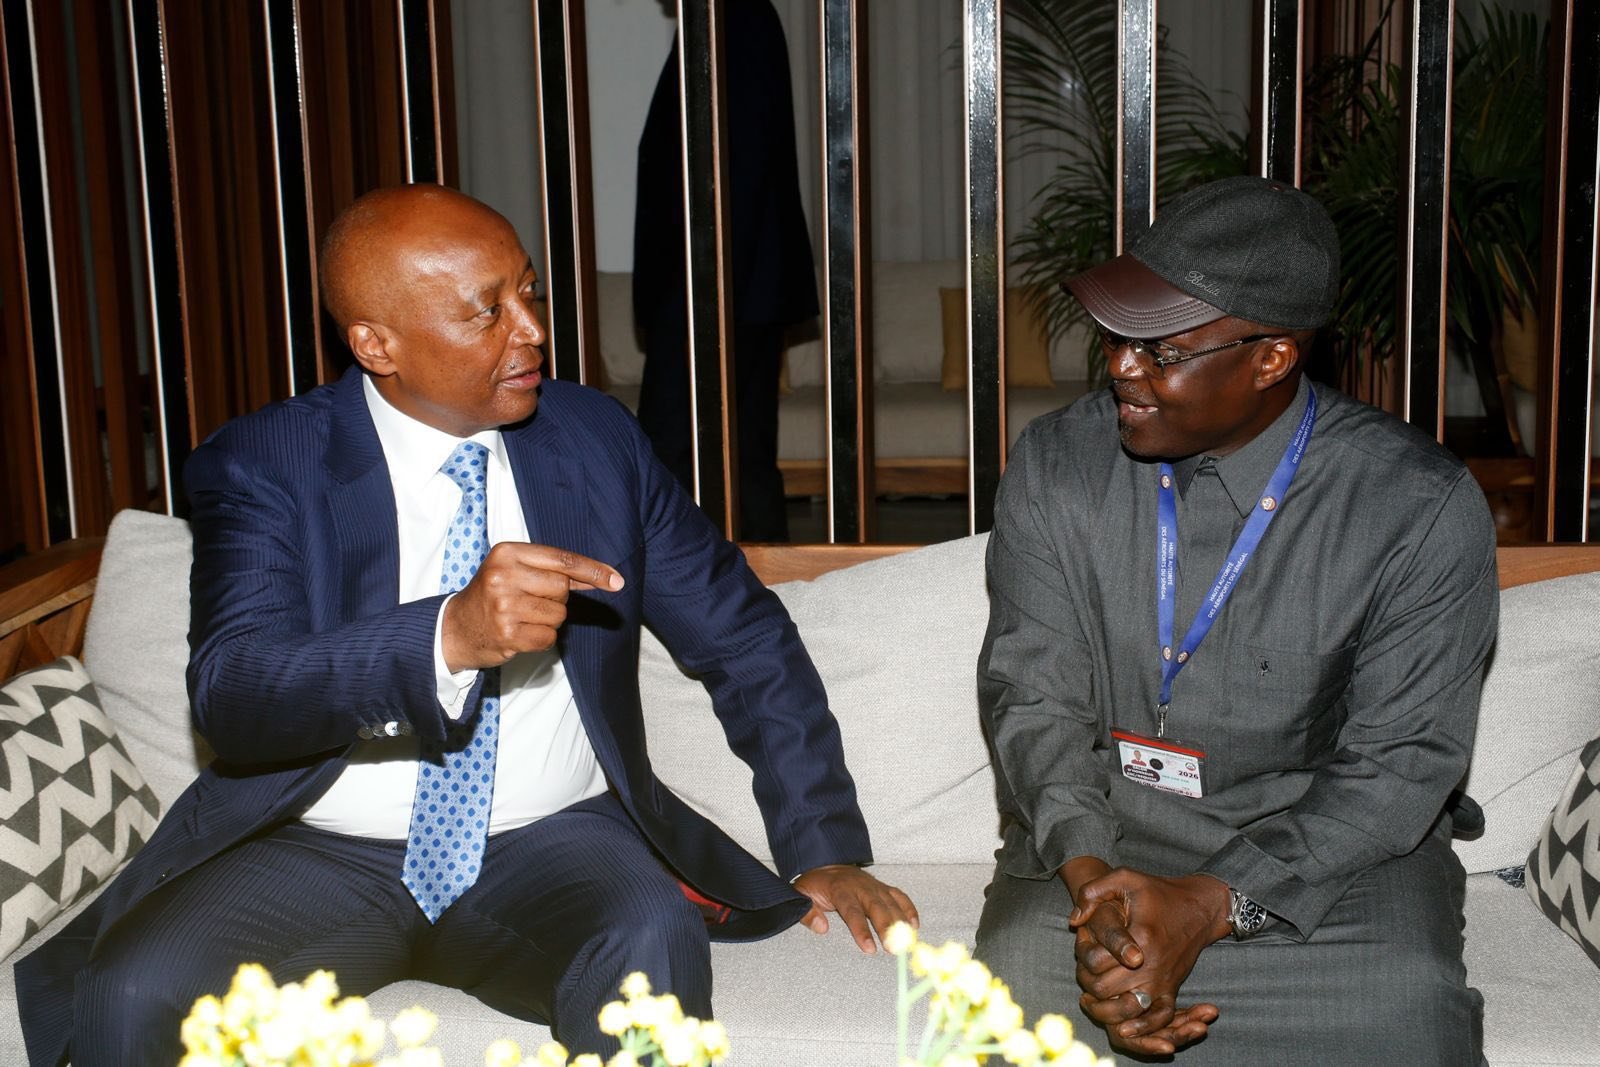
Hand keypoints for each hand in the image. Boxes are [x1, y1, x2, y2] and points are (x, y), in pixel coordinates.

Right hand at [442, 543, 623, 670]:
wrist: (455, 628)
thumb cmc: (492, 596)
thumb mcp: (515, 571)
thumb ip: (555, 572)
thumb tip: (604, 577)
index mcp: (507, 553)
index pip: (562, 560)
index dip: (593, 570)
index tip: (617, 580)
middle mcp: (503, 576)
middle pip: (562, 589)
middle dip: (556, 600)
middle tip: (530, 602)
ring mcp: (504, 606)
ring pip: (558, 616)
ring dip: (549, 621)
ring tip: (522, 618)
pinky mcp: (507, 634)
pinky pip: (548, 637)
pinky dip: (541, 639)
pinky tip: (521, 634)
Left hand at [792, 865, 918, 953]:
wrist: (826, 863)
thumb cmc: (815, 885)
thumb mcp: (801, 895)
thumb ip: (807, 912)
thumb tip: (822, 928)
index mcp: (840, 889)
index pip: (852, 911)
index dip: (861, 930)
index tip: (870, 949)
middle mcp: (861, 886)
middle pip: (877, 907)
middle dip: (887, 928)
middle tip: (894, 949)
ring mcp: (874, 885)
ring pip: (891, 902)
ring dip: (900, 922)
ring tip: (907, 943)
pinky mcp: (883, 887)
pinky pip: (899, 896)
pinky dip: (909, 909)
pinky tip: (914, 926)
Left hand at [1061, 859, 1230, 1054]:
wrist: (1199, 909)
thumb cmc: (1158, 892)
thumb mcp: (1125, 878)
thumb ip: (1092, 892)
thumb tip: (1074, 921)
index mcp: (1139, 937)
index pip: (1096, 962)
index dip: (1081, 952)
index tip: (1082, 938)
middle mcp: (1151, 965)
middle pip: (1103, 989)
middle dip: (1086, 980)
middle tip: (1082, 967)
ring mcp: (1162, 982)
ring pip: (1122, 1011)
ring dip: (1102, 1007)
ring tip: (1089, 996)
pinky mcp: (1171, 991)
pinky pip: (1154, 1020)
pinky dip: (1137, 1027)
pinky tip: (1120, 1023)